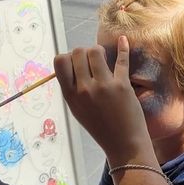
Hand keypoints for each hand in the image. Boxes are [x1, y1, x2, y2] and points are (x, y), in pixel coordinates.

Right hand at [54, 36, 151, 166]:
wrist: (123, 145)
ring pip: (95, 51)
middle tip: (92, 62)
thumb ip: (72, 88)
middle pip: (78, 52)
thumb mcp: (77, 109)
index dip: (67, 56)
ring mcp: (103, 86)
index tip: (76, 63)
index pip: (60, 61)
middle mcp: (84, 89)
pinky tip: (123, 40)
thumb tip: (70, 62)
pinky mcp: (122, 85)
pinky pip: (121, 59)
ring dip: (99, 51)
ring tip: (104, 60)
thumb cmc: (99, 127)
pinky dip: (123, 47)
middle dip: (84, 52)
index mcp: (71, 95)